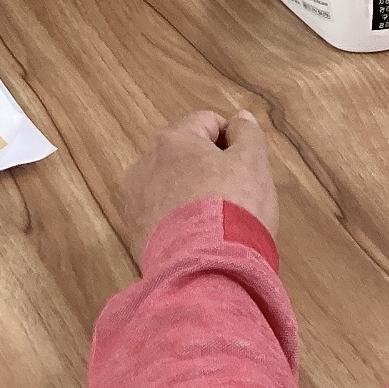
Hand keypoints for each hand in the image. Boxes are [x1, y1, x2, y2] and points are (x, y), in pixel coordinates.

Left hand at [121, 108, 278, 244]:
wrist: (204, 269)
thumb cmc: (232, 206)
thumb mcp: (253, 163)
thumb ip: (248, 133)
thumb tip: (239, 119)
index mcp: (172, 139)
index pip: (208, 122)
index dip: (233, 140)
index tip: (247, 167)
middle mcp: (145, 164)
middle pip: (186, 153)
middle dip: (211, 167)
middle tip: (236, 192)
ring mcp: (136, 200)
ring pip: (173, 184)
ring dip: (194, 192)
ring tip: (217, 219)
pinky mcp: (135, 232)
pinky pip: (164, 214)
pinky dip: (181, 218)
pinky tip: (201, 236)